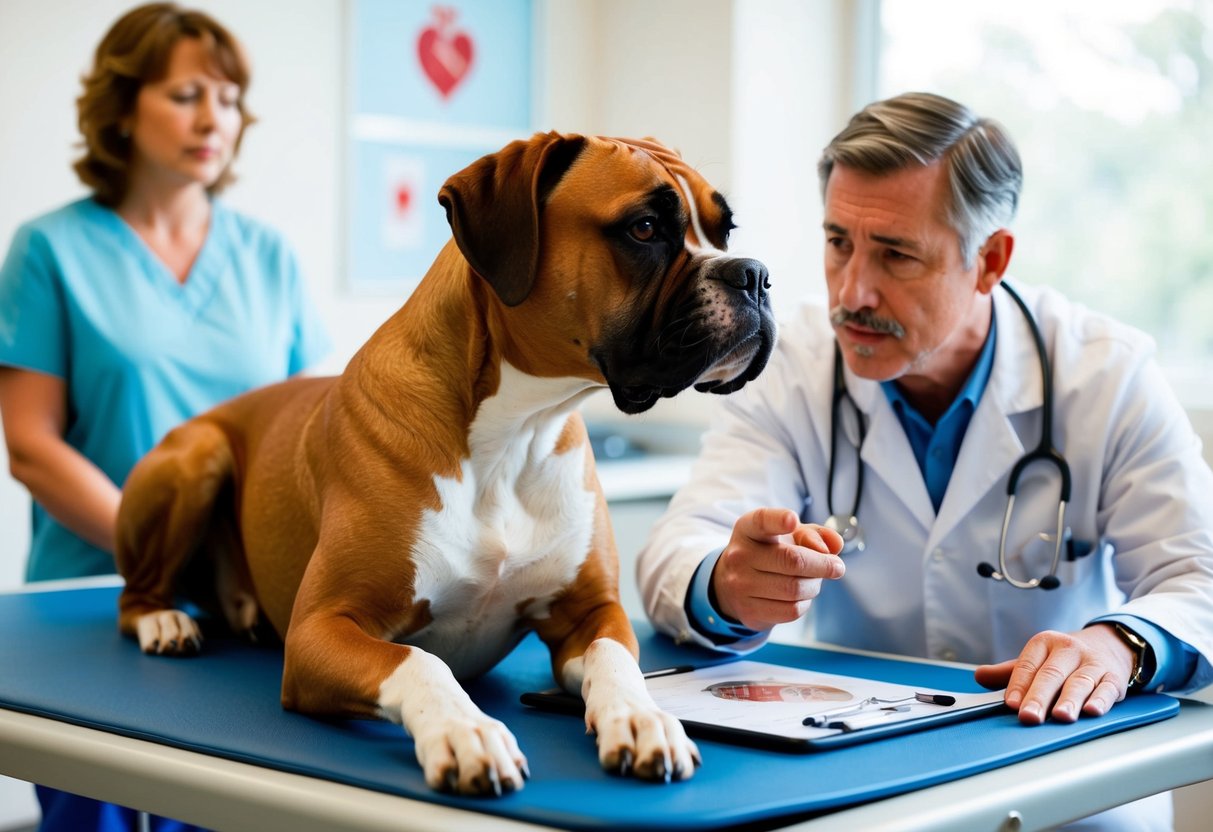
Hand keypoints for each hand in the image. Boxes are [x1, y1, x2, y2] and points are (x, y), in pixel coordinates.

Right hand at [712, 507, 844, 631]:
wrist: (735, 585)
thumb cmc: (770, 553)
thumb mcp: (788, 536)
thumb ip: (814, 534)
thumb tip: (834, 546)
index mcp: (748, 529)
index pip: (762, 521)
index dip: (778, 520)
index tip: (793, 520)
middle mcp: (739, 555)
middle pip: (793, 561)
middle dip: (823, 565)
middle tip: (837, 567)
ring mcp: (741, 585)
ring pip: (796, 589)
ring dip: (814, 585)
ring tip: (811, 580)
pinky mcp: (749, 611)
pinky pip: (791, 610)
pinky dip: (804, 603)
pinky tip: (799, 596)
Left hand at [973, 624, 1136, 724]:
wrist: (1109, 645)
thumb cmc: (1064, 659)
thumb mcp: (1037, 660)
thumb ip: (1010, 672)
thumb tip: (979, 676)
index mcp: (1045, 643)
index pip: (1027, 665)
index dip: (1018, 685)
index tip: (1010, 704)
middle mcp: (1069, 649)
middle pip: (1051, 675)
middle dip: (1039, 697)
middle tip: (1029, 716)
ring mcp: (1093, 663)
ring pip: (1079, 682)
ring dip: (1069, 700)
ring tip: (1061, 716)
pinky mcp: (1114, 677)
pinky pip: (1107, 688)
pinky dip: (1100, 700)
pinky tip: (1091, 711)